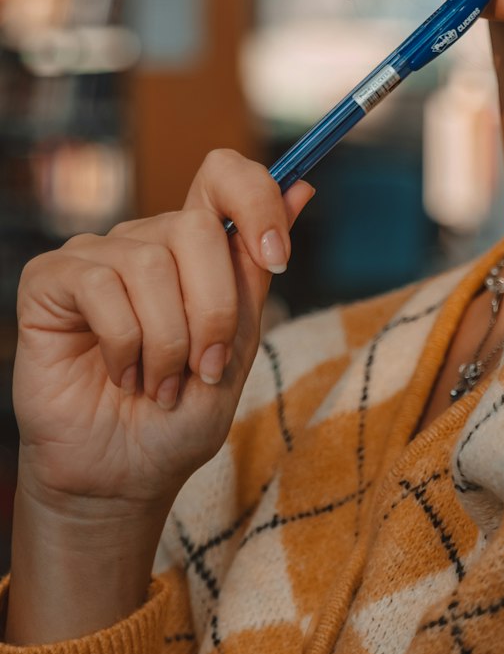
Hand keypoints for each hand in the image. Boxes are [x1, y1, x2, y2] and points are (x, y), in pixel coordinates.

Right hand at [12, 149, 313, 529]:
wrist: (121, 476)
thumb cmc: (178, 418)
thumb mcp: (236, 350)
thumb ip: (256, 275)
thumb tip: (303, 189)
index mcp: (195, 252)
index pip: (223, 177)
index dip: (256, 199)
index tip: (278, 258)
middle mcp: (144, 242)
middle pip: (196, 228)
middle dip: (214, 311)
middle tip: (203, 370)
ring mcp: (95, 257)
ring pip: (151, 264)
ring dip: (167, 342)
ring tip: (158, 385)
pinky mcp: (51, 280)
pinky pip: (100, 286)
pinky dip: (123, 344)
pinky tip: (121, 375)